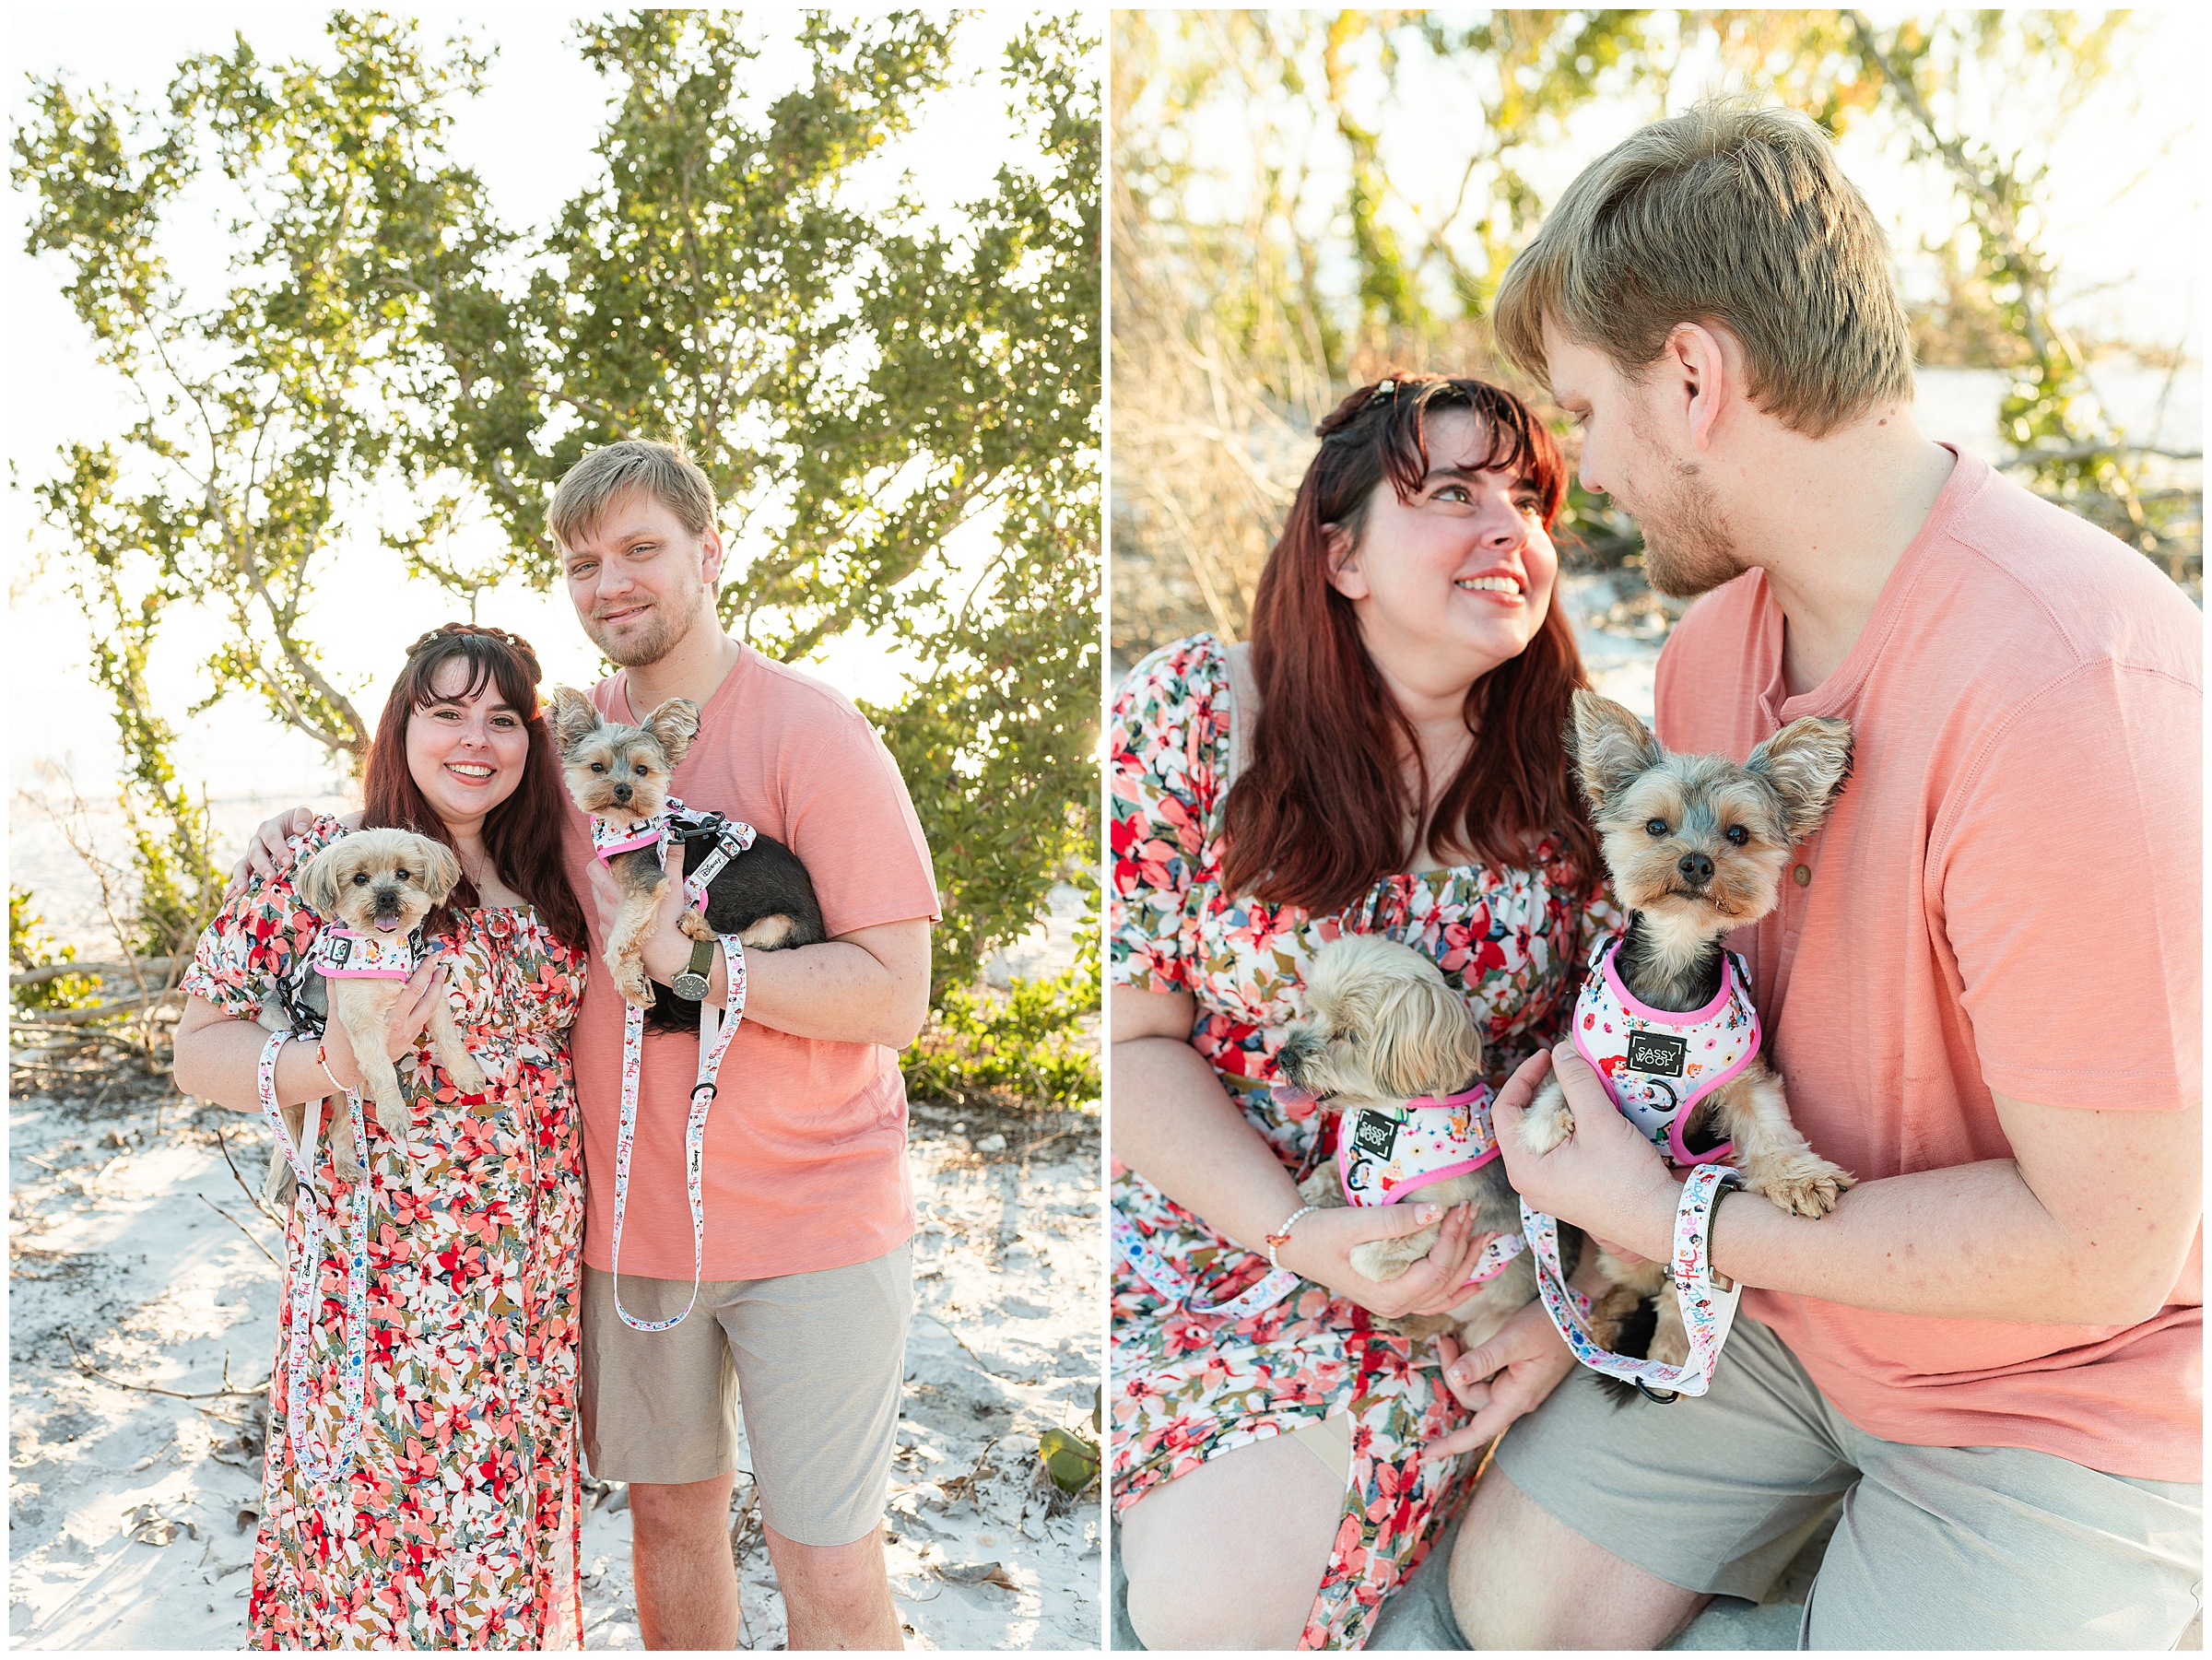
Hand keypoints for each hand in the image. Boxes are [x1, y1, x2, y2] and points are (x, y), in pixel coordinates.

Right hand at [223, 805, 348, 901]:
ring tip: (243, 891)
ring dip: (241, 878)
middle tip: (272, 879)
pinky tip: (231, 899)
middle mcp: (258, 842)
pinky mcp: (253, 869)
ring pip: (242, 865)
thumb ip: (304, 814)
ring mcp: (253, 856)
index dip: (278, 849)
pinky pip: (241, 877)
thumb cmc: (305, 824)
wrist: (304, 834)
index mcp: (270, 828)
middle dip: (263, 867)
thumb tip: (299, 829)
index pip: (271, 837)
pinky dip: (234, 887)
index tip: (288, 863)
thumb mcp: (308, 813)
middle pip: (255, 853)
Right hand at [315, 963, 452, 1090]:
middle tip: (437, 959)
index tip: (428, 957)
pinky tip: (428, 994)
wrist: (344, 1067)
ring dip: (437, 991)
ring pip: (430, 1010)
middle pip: (427, 998)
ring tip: (440, 974)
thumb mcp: (338, 1009)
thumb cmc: (340, 1038)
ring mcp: (407, 1035)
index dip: (423, 972)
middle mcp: (400, 1026)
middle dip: (435, 977)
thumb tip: (335, 966)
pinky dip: (428, 1006)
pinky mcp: (408, 1042)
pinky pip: (423, 1021)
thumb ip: (338, 986)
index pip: (413, 990)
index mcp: (387, 1017)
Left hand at [585, 856, 699, 981]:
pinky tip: (630, 920)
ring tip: (629, 898)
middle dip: (604, 877)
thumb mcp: (672, 885)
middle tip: (622, 876)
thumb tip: (674, 839)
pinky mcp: (610, 941)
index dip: (602, 860)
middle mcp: (605, 909)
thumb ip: (672, 858)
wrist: (667, 955)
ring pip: (600, 905)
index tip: (614, 859)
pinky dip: (614, 920)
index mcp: (614, 892)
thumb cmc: (668, 921)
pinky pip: (606, 925)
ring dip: (609, 898)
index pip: (594, 868)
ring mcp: (606, 926)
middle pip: (594, 885)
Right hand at [1279, 1203, 1500, 1320]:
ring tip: (1483, 1235)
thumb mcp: (1354, 1223)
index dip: (1453, 1238)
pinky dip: (1458, 1289)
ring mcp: (1397, 1304)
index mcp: (1388, 1293)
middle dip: (1463, 1243)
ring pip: (1446, 1291)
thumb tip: (1436, 1211)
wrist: (1297, 1245)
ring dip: (1467, 1264)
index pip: (1436, 1268)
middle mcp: (1397, 1305)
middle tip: (1472, 1210)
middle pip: (1445, 1279)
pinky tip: (1476, 1280)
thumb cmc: (1321, 1234)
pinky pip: (1436, 1299)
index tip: (1459, 1207)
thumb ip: (1395, 1220)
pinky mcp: (1395, 1294)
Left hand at [1419, 1299, 1578, 1460]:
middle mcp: (1517, 1398)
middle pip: (1471, 1400)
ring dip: (1460, 1366)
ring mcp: (1519, 1387)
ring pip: (1478, 1386)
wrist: (1578, 1311)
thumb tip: (1454, 1376)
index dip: (1451, 1445)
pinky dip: (1472, 1364)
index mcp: (1517, 1398)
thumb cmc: (1550, 1325)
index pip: (1479, 1432)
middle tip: (1444, 1339)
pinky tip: (1466, 1344)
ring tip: (1452, 1338)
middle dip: (1452, 1373)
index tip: (1425, 1455)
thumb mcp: (1514, 1339)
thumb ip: (1482, 1359)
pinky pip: (1487, 1377)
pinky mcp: (1519, 1374)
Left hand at [1492, 1044, 1681, 1262]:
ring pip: (1545, 1134)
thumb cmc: (1628, 1181)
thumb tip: (1561, 1051)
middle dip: (1545, 1092)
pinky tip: (1595, 1115)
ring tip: (1585, 1089)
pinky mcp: (1570, 1189)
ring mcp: (1550, 1188)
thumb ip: (1577, 1083)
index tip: (1547, 1056)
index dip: (1523, 1077)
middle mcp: (1530, 1182)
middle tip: (1570, 1071)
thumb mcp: (1600, 1123)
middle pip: (1524, 1122)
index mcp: (1523, 1169)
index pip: (1505, 1111)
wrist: (1662, 1222)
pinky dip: (1574, 1127)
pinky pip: (1561, 1149)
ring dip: (1563, 1108)